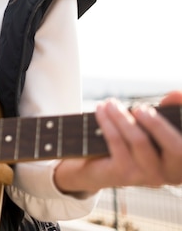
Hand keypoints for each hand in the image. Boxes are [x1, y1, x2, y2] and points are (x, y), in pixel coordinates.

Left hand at [54, 90, 181, 194]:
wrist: (98, 167)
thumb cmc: (133, 142)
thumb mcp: (154, 126)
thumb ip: (170, 111)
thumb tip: (174, 95)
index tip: (175, 101)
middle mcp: (172, 173)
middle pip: (176, 148)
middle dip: (157, 123)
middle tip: (140, 107)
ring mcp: (148, 176)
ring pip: (140, 141)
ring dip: (124, 117)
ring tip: (111, 103)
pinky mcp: (124, 175)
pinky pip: (117, 142)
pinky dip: (108, 122)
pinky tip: (101, 110)